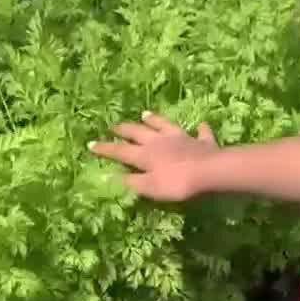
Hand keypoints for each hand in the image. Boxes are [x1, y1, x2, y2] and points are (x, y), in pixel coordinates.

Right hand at [89, 111, 218, 200]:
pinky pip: (200, 133)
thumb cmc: (176, 182)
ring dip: (155, 120)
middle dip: (124, 129)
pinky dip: (200, 129)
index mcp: (144, 154)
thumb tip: (106, 176)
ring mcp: (181, 139)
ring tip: (145, 113)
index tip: (90, 143)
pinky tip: (200, 125)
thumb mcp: (148, 187)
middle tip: (113, 125)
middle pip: (138, 133)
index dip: (105, 148)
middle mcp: (159, 142)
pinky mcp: (201, 142)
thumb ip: (129, 181)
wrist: (210, 171)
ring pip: (164, 126)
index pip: (120, 151)